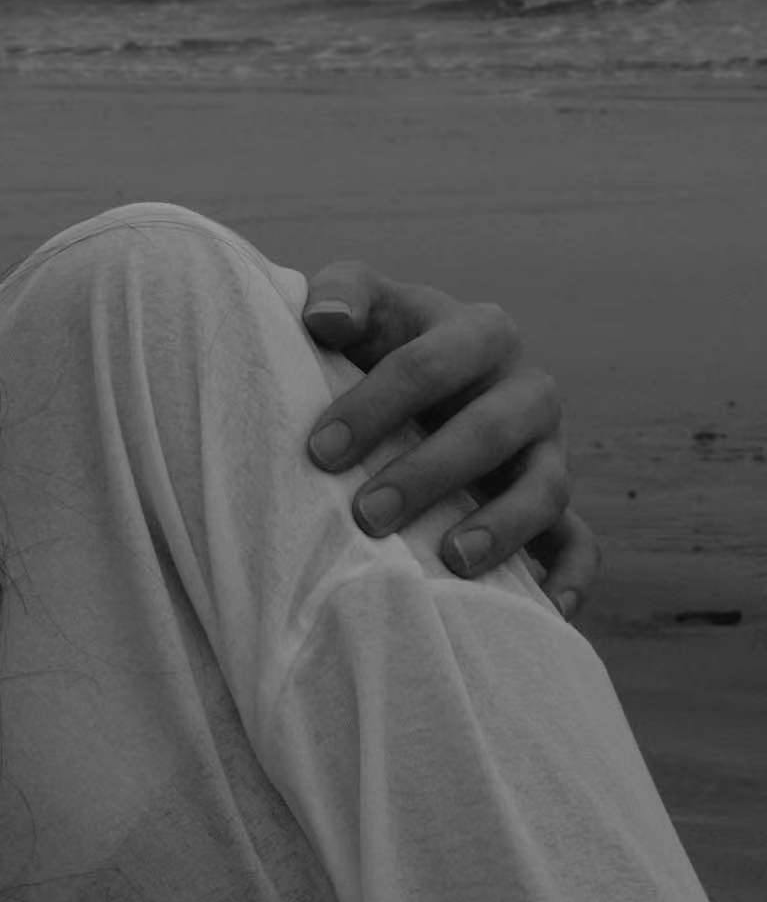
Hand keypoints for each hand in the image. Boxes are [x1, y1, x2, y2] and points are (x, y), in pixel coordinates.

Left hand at [299, 260, 601, 620]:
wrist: (423, 376)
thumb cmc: (384, 338)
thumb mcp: (365, 301)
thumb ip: (342, 293)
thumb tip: (325, 318)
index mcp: (480, 331)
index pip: (429, 364)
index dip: (374, 406)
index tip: (320, 450)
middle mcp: (528, 388)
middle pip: (489, 429)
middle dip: (427, 474)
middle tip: (367, 515)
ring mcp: (551, 449)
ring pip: (546, 488)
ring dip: (501, 526)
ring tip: (450, 561)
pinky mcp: (559, 503)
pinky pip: (582, 542)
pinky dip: (572, 575)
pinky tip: (545, 608)